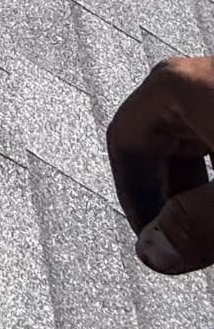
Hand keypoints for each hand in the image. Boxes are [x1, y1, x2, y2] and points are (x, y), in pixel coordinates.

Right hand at [105, 56, 213, 274]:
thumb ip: (195, 227)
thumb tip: (155, 253)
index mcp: (176, 85)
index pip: (123, 144)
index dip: (133, 200)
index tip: (152, 239)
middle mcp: (198, 76)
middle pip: (161, 142)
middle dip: (173, 197)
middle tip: (186, 239)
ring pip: (198, 139)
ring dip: (203, 188)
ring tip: (213, 222)